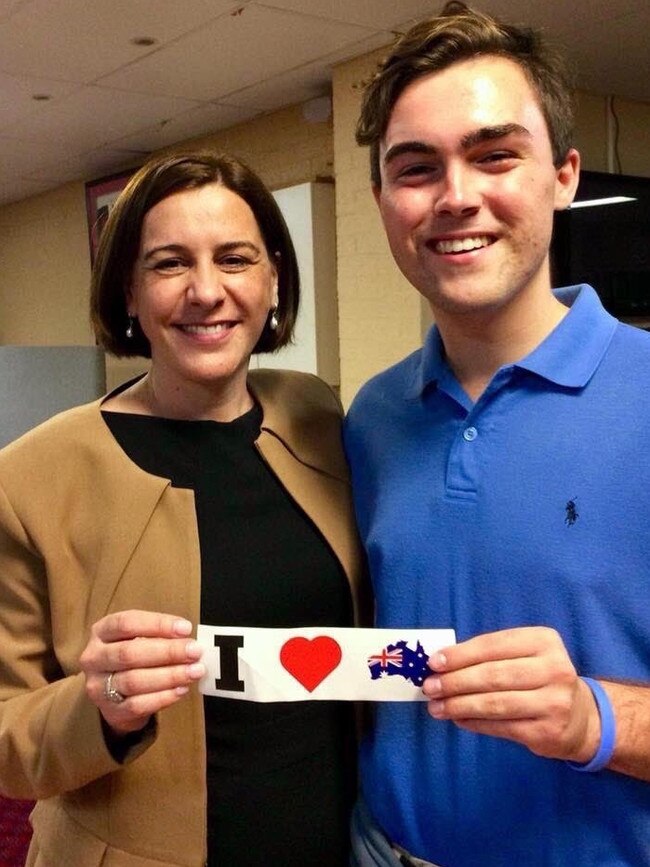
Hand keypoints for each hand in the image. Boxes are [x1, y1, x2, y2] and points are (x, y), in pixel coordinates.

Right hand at [79, 610, 205, 735]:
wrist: (114, 695)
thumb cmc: (133, 658)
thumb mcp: (138, 638)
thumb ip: (159, 636)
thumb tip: (188, 639)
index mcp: (101, 631)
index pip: (127, 623)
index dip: (157, 624)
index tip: (185, 628)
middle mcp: (94, 658)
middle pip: (130, 653)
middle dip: (167, 652)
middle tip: (194, 652)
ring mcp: (98, 686)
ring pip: (134, 681)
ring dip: (169, 675)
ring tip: (194, 671)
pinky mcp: (111, 710)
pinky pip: (138, 705)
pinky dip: (163, 697)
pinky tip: (181, 689)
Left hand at [423, 626, 600, 762]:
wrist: (581, 717)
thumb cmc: (539, 678)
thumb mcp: (525, 655)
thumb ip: (490, 656)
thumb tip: (442, 664)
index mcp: (544, 641)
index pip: (494, 645)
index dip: (461, 654)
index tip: (434, 663)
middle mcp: (554, 669)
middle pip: (493, 675)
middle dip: (455, 681)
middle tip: (429, 687)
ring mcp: (554, 702)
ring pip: (495, 703)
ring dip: (459, 705)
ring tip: (437, 707)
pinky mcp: (548, 731)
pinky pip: (501, 727)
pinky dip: (475, 722)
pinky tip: (458, 719)